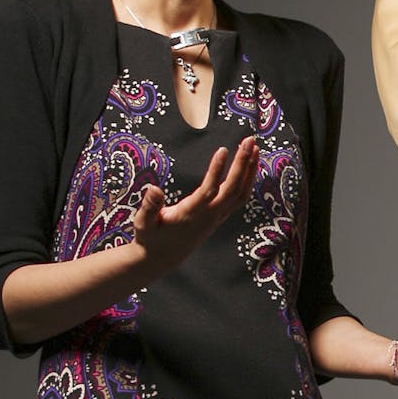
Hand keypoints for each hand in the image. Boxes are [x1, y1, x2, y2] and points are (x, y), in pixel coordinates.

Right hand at [132, 136, 258, 274]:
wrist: (163, 258)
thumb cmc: (151, 237)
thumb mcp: (143, 223)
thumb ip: (149, 207)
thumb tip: (153, 188)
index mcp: (191, 214)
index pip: (209, 191)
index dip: (216, 171)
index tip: (223, 149)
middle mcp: (209, 216)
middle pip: (232, 189)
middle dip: (242, 164)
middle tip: (249, 140)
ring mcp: (218, 217)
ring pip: (241, 193)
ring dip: (250, 170)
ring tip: (255, 147)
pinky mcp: (221, 216)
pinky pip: (240, 197)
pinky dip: (248, 180)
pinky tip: (250, 164)